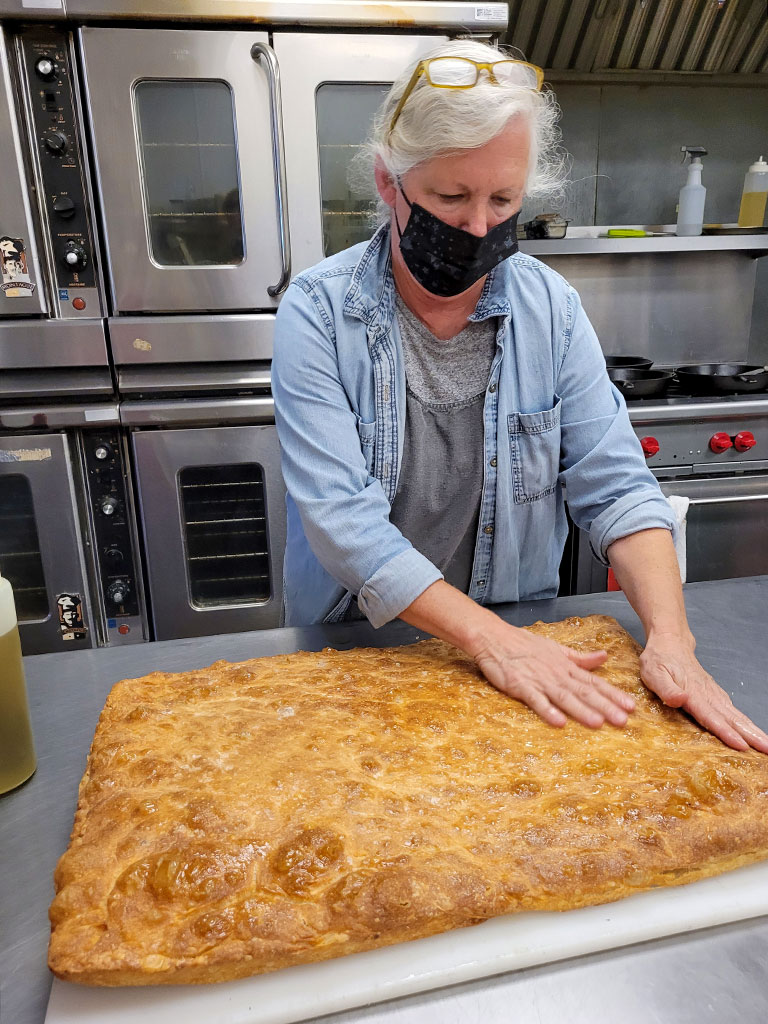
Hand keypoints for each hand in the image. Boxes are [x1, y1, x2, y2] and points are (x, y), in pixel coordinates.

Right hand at [470, 623, 635, 728]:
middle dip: (605, 706)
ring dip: (582, 710)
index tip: (631, 706)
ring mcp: (539, 680)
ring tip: (599, 723)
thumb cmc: (524, 644)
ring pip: (564, 697)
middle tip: (623, 720)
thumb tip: (604, 657)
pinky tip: (559, 722)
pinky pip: (536, 700)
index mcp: (566, 666)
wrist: (494, 638)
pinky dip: (548, 710)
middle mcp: (557, 674)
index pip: (594, 682)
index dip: (613, 694)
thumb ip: (580, 657)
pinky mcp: (521, 686)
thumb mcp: (556, 648)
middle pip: (584, 692)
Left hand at [640, 633, 767, 753]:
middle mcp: (708, 694)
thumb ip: (667, 689)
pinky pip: (732, 711)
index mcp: (693, 693)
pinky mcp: (715, 694)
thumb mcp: (653, 673)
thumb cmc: (659, 660)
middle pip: (731, 718)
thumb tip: (679, 700)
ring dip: (752, 730)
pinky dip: (745, 723)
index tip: (741, 745)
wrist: (670, 642)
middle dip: (750, 735)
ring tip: (766, 745)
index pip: (711, 716)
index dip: (726, 732)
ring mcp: (713, 694)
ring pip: (736, 715)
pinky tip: (751, 732)